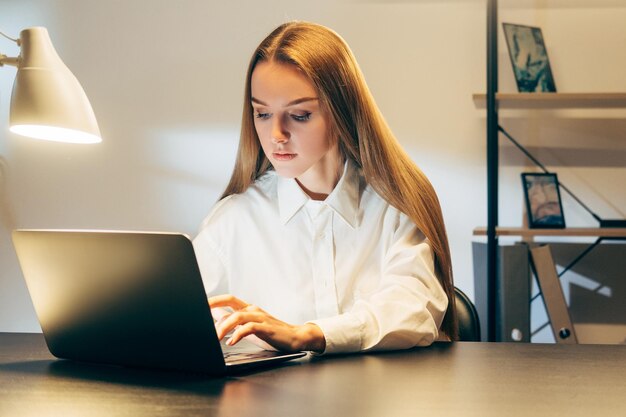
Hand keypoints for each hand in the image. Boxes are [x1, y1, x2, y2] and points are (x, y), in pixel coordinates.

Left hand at [209, 294, 325, 352]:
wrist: (295, 337)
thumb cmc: (271, 333)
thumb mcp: (249, 327)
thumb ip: (234, 321)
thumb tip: (215, 317)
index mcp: (248, 308)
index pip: (228, 299)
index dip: (214, 300)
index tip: (199, 305)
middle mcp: (253, 309)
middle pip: (231, 300)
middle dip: (214, 304)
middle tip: (200, 312)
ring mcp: (260, 317)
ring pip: (237, 316)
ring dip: (223, 326)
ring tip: (215, 337)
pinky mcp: (266, 328)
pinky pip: (249, 328)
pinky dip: (238, 335)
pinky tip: (232, 342)